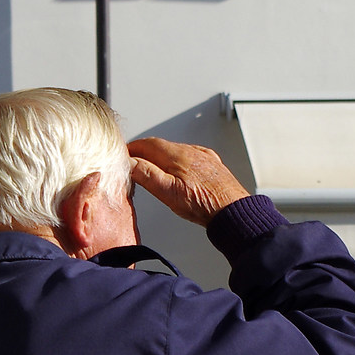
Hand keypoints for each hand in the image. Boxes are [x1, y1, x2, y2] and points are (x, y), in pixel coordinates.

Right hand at [127, 138, 251, 226]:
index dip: (131, 148)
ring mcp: (203, 157)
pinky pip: (191, 156)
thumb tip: (130, 161)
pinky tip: (178, 170)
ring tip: (152, 168)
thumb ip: (147, 174)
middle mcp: (190, 151)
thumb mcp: (168, 192)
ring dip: (161, 156)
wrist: (233, 211)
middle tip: (132, 163)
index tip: (122, 155)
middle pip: (160, 145)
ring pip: (175, 150)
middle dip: (144, 152)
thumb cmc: (203, 204)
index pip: (146, 143)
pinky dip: (178, 160)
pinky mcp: (212, 165)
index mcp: (176, 155)